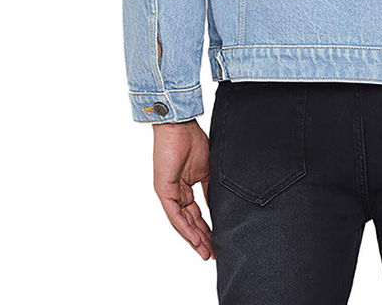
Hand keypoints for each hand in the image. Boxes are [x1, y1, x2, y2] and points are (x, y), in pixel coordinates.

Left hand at [152, 119, 213, 260]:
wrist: (180, 127)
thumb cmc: (192, 141)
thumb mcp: (207, 170)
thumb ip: (210, 190)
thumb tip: (218, 208)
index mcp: (185, 188)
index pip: (196, 214)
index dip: (207, 229)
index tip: (218, 241)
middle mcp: (175, 194)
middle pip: (189, 222)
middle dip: (201, 239)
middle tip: (212, 254)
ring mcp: (168, 194)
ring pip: (181, 222)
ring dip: (194, 238)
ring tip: (206, 252)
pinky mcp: (163, 191)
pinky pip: (175, 214)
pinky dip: (185, 228)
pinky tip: (195, 238)